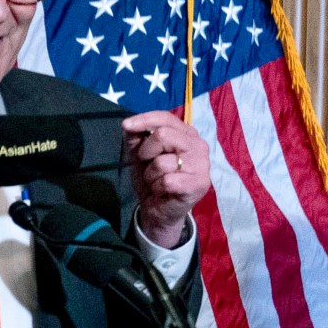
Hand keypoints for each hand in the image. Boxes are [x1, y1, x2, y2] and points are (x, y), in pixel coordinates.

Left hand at [122, 110, 210, 247]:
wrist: (157, 209)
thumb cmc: (151, 178)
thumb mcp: (139, 154)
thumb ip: (136, 137)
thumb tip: (128, 125)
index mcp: (186, 134)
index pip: (165, 118)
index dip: (143, 120)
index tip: (125, 125)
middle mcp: (198, 145)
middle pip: (163, 135)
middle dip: (146, 151)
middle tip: (147, 164)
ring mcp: (202, 165)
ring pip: (162, 161)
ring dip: (151, 174)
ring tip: (157, 181)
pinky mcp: (199, 183)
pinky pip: (167, 180)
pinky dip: (157, 187)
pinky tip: (163, 191)